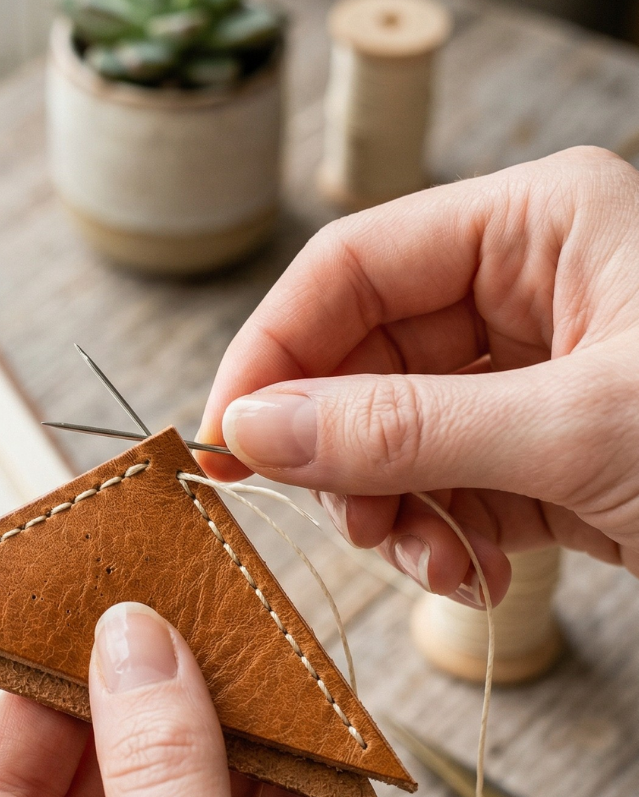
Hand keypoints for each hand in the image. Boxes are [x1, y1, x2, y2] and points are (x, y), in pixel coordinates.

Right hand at [199, 146, 638, 605]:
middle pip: (363, 357)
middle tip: (340, 518)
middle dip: (344, 450)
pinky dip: (440, 536)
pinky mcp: (546, 451)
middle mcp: (527, 287)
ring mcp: (534, 373)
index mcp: (538, 225)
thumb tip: (254, 430)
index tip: (223, 441)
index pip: (352, 268)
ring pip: (395, 432)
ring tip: (433, 560)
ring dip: (392, 507)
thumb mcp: (573, 430)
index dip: (274, 352)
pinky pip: (447, 484)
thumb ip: (401, 428)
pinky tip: (472, 572)